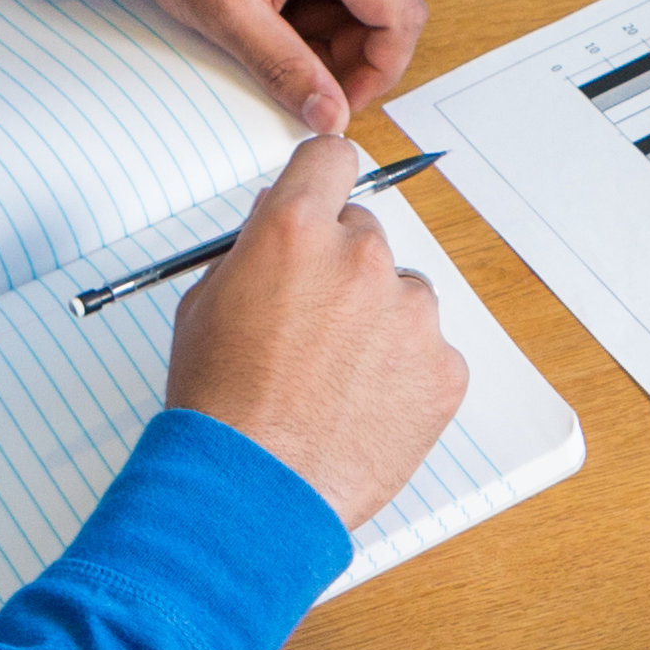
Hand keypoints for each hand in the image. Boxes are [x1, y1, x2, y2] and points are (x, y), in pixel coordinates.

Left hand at [76, 0, 427, 128]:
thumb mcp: (222, 10)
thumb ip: (284, 68)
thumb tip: (331, 117)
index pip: (399, 17)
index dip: (379, 72)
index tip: (339, 101)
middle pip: (392, 2)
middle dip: (356, 51)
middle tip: (300, 73)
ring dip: (341, 25)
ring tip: (278, 32)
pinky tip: (282, 3)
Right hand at [164, 134, 464, 522]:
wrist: (255, 491)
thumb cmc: (220, 405)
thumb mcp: (205, 304)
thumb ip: (252, 248)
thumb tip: (278, 220)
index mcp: (296, 231)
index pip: (330, 159)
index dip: (321, 181)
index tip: (322, 198)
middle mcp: (361, 259)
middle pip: (364, 234)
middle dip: (339, 267)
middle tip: (309, 324)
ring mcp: (410, 315)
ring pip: (401, 295)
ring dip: (375, 321)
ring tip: (332, 378)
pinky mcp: (444, 368)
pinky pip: (427, 351)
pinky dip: (402, 373)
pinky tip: (360, 407)